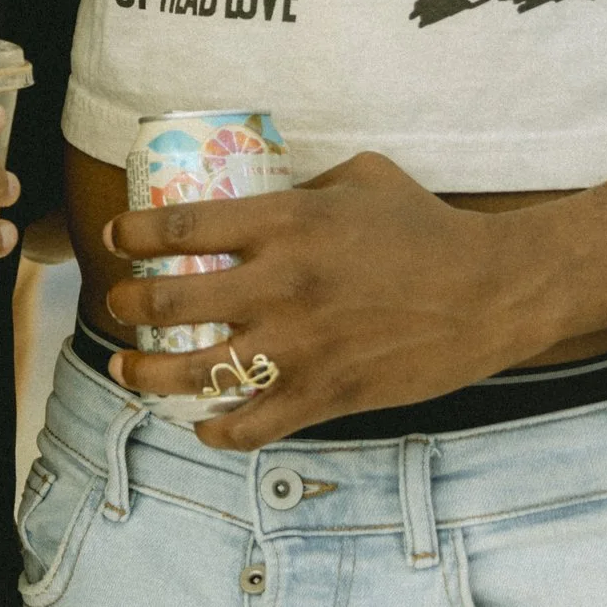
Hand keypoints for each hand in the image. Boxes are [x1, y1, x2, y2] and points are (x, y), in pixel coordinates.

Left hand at [100, 153, 535, 447]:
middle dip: (129, 305)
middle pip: (169, 302)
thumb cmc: (428, 227)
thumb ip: (301, 189)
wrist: (489, 292)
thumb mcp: (361, 177)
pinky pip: (247, 426)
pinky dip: (214, 429)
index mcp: (286, 222)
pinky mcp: (322, 396)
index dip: (134, 234)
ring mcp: (298, 347)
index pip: (180, 228)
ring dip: (146, 372)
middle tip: (120, 305)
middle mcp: (280, 285)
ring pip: (192, 373)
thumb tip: (258, 200)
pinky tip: (201, 422)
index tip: (117, 237)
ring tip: (129, 366)